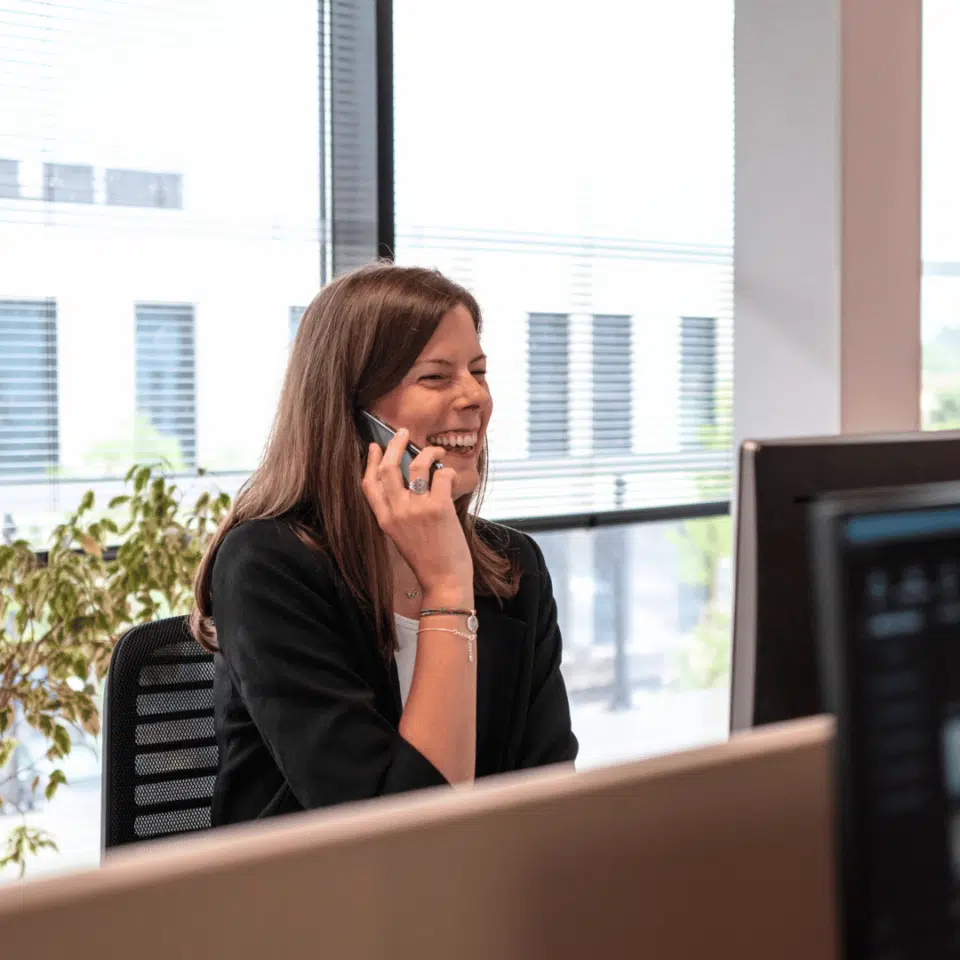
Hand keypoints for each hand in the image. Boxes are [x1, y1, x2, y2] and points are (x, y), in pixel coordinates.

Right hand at [361, 429, 473, 600]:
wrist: (444, 581)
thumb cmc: (428, 561)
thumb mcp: (401, 537)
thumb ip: (399, 513)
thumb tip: (410, 485)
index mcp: (384, 520)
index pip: (368, 484)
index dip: (370, 462)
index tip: (375, 447)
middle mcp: (397, 512)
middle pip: (389, 468)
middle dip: (395, 445)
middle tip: (402, 433)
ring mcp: (417, 509)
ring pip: (417, 465)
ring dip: (428, 452)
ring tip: (436, 451)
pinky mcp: (439, 508)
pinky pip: (441, 476)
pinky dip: (448, 471)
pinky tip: (451, 475)